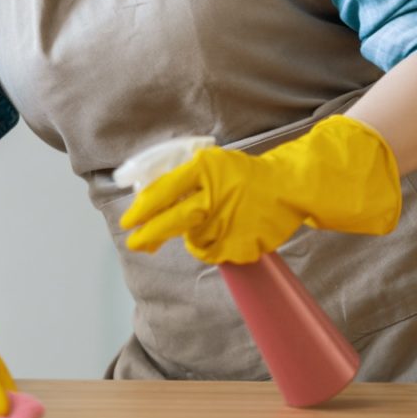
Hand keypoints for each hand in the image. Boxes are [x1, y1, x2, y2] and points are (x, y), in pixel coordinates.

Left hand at [120, 114, 401, 264]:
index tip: (127, 222)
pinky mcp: (243, 244)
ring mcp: (230, 222)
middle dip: (149, 236)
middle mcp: (214, 196)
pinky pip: (217, 252)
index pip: (164, 191)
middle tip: (135, 244)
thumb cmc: (243, 174)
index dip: (142, 209)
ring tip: (211, 223)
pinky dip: (216, 246)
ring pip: (195, 240)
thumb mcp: (210, 164)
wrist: (289, 186)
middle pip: (173, 222)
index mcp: (204, 170)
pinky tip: (228, 231)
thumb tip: (146, 200)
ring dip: (194, 237)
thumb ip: (182, 180)